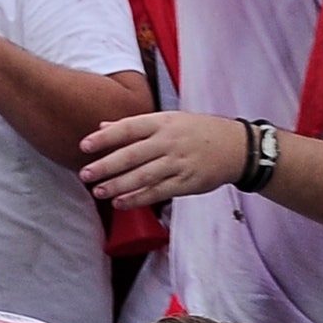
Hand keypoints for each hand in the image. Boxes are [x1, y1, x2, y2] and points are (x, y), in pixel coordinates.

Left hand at [79, 111, 249, 208]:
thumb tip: (101, 126)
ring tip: (99, 191)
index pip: (128, 128)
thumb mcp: (170, 120)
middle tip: (85, 174)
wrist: (238, 147)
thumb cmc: (198, 131)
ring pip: (144, 176)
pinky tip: (120, 203)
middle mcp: (170, 141)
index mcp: (163, 122)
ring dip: (118, 185)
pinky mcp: (188, 182)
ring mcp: (179, 163)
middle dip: (106, 166)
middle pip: (133, 155)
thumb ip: (135, 125)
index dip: (105, 138)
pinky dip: (138, 199)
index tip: (84, 145)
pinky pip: (159, 192)